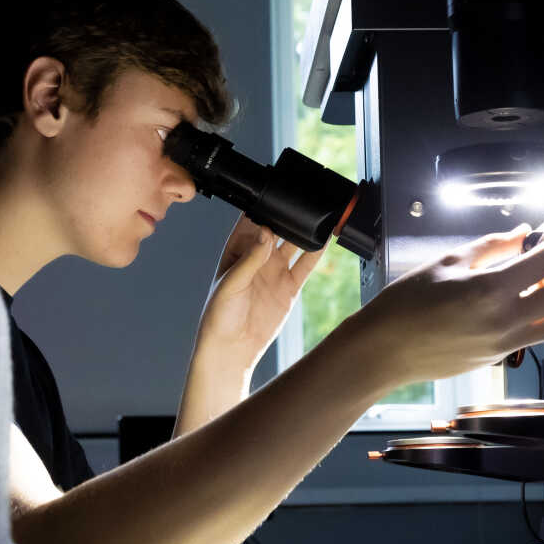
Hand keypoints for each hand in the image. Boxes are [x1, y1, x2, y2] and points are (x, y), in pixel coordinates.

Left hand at [189, 214, 321, 379]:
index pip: (252, 221)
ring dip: (304, 231)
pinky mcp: (289, 287)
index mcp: (237, 250)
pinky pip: (305, 265)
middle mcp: (257, 257)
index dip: (262, 206)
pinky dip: (316, 252)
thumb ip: (249, 259)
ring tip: (318, 217)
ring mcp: (275, 271)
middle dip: (287, 214)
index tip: (275, 194)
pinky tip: (325, 239)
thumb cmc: (219, 316)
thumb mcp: (229, 284)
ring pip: (293, 243)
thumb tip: (265, 233)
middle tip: (302, 202)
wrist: (233, 348)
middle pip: (276, 228)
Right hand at [340, 225, 543, 388]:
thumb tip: (521, 233)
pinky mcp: (497, 357)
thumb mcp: (447, 262)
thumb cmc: (406, 305)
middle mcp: (504, 320)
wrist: (386, 348)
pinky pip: (532, 336)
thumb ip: (491, 246)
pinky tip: (519, 303)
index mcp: (490, 290)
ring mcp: (504, 343)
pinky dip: (538, 317)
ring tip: (542, 285)